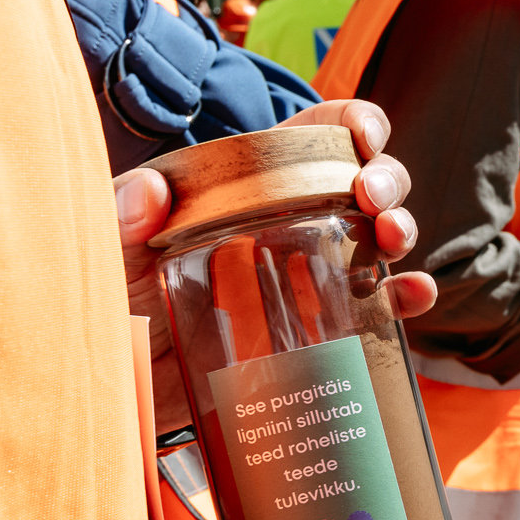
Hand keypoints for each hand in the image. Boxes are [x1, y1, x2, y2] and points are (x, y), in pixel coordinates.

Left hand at [115, 101, 440, 430]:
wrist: (124, 396)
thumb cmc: (111, 313)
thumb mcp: (107, 261)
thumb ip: (118, 223)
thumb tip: (151, 189)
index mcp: (243, 190)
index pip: (308, 138)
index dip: (349, 124)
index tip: (363, 138)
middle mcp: (284, 227)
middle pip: (358, 184)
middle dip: (385, 179)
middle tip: (373, 199)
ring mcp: (307, 280)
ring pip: (376, 240)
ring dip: (400, 230)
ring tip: (394, 242)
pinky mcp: (318, 333)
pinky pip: (375, 309)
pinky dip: (405, 298)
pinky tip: (413, 296)